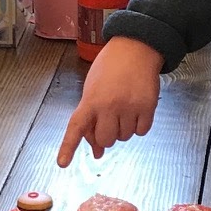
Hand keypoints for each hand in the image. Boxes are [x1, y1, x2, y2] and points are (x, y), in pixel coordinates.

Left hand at [57, 38, 161, 167]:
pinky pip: (141, 132)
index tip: (63, 163)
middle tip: (110, 119)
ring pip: (124, 138)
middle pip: (105, 140)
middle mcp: (109, 105)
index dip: (68, 146)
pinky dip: (139, 126)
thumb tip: (98, 152)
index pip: (76, 127)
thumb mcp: (93, 89)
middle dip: (106, 134)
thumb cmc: (111, 67)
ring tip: (124, 107)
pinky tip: (136, 108)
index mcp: (90, 99)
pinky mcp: (148, 107)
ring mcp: (129, 107)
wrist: (136, 47)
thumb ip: (92, 119)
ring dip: (123, 128)